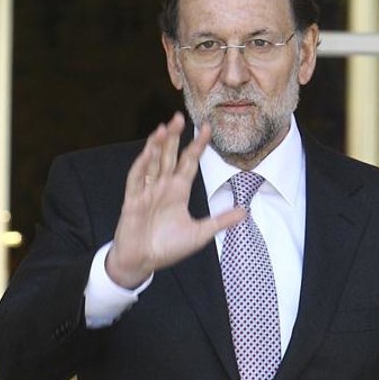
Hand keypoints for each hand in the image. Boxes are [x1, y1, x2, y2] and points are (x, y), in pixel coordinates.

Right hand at [107, 113, 245, 287]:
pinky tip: (148, 152)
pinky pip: (137, 180)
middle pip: (169, 156)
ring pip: (153, 163)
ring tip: (164, 127)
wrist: (143, 262)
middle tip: (179, 116)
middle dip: (174, 137)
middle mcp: (162, 187)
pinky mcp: (133, 201)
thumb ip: (221, 220)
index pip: (189, 162)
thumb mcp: (200, 234)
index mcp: (178, 191)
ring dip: (157, 145)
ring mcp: (147, 192)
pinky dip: (142, 166)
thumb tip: (246, 212)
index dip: (197, 145)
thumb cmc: (168, 248)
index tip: (208, 127)